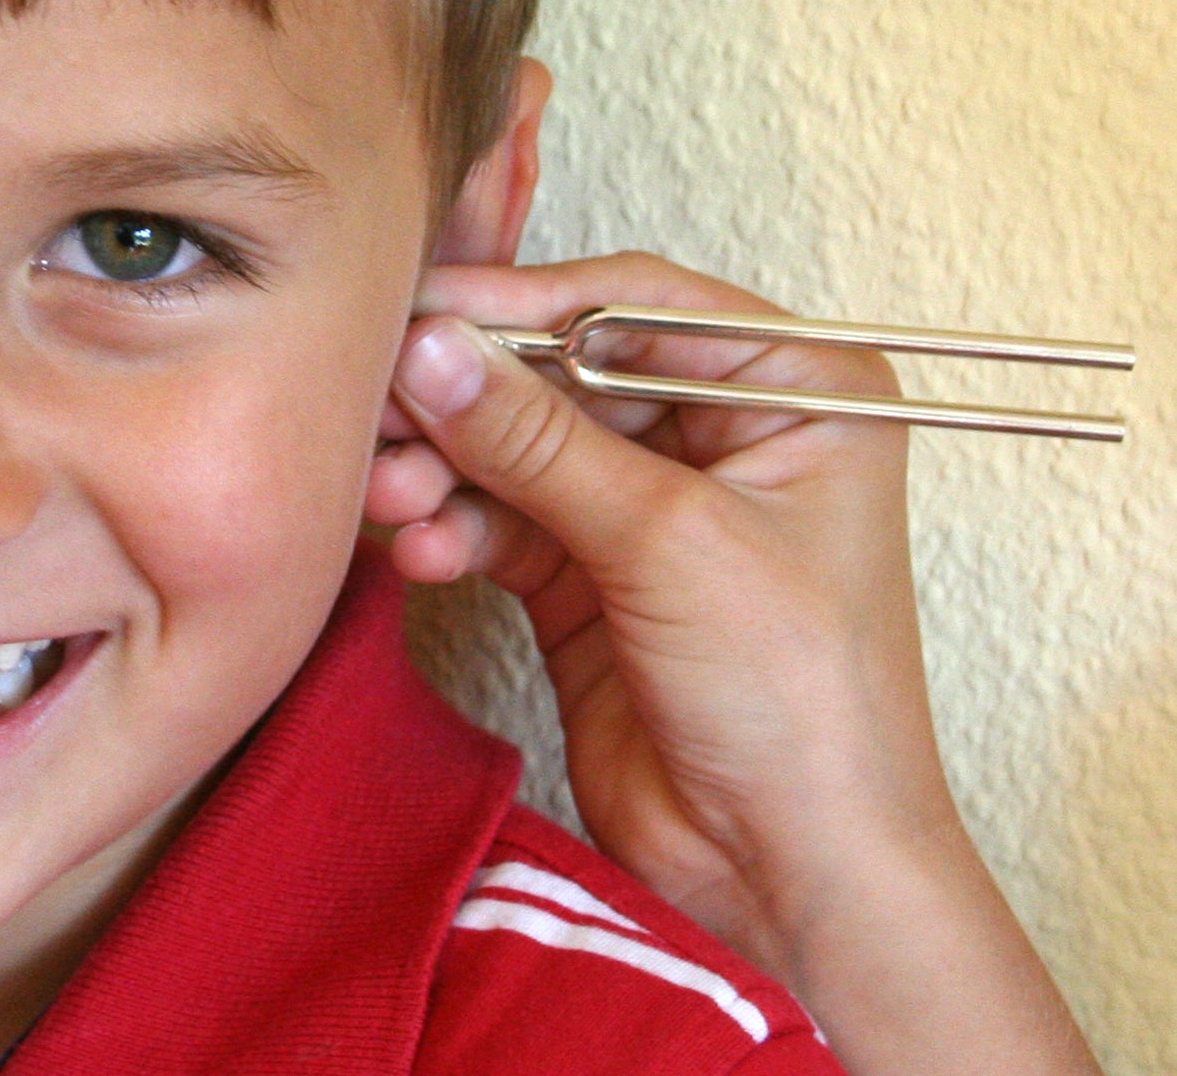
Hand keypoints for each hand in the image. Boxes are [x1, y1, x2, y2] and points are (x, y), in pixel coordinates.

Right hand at [370, 251, 1099, 1075]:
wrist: (790, 880)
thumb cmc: (806, 706)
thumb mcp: (668, 543)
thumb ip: (537, 439)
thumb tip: (433, 349)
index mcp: (792, 387)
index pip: (632, 306)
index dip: (523, 307)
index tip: (425, 310)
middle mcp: (721, 431)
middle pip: (561, 372)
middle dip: (470, 396)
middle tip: (381, 403)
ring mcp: (651, 502)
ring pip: (519, 444)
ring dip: (446, 465)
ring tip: (392, 491)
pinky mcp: (590, 569)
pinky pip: (501, 515)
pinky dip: (456, 525)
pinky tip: (422, 547)